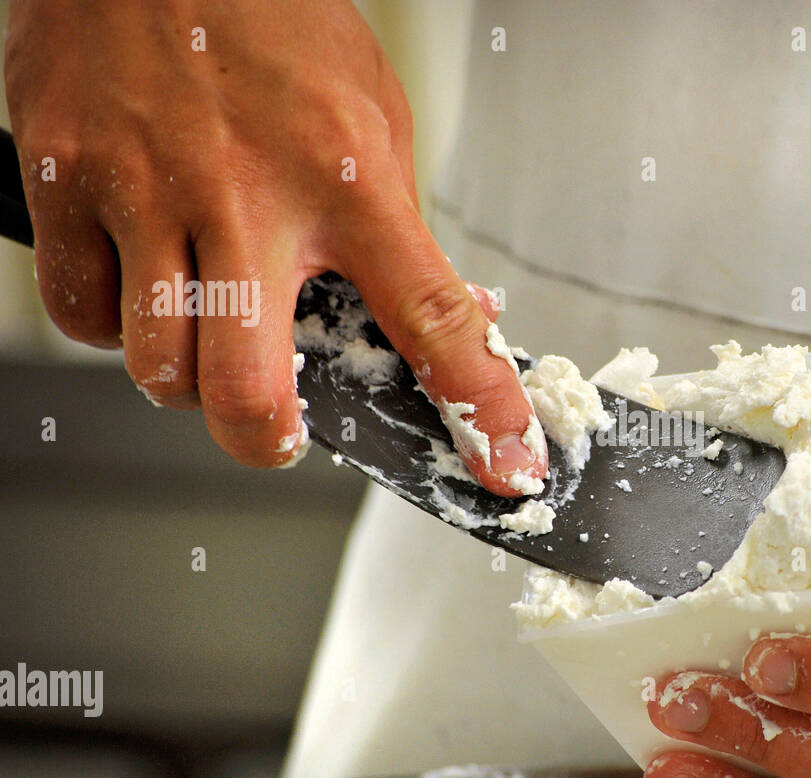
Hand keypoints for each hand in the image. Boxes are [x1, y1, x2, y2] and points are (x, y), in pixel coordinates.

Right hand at [5, 0, 545, 490]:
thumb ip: (392, 220)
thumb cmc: (266, 16)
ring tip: (206, 339)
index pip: (432, 316)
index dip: (479, 406)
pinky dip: (114, 327)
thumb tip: (432, 312)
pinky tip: (141, 287)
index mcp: (347, 178)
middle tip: (279, 429)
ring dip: (187, 383)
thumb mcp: (370, 110)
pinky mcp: (64, 184)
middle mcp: (248, 197)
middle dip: (266, 439)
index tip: (506, 461)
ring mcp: (147, 194)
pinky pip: (82, 314)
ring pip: (158, 368)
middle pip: (250, 388)